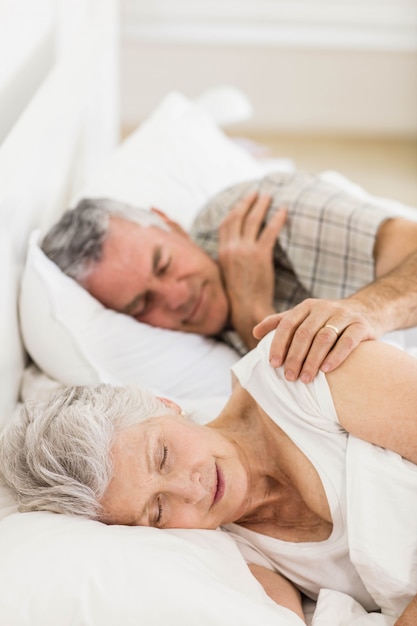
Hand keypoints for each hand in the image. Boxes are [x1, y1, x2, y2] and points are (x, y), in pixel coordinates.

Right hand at [218, 191, 286, 349]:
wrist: (246, 311)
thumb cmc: (239, 297)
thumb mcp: (228, 275)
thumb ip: (230, 259)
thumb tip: (236, 251)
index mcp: (221, 252)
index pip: (225, 224)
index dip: (234, 210)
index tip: (242, 201)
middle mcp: (231, 248)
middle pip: (238, 216)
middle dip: (247, 202)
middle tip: (257, 193)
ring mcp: (245, 251)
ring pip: (253, 220)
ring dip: (261, 206)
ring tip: (270, 197)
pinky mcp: (260, 256)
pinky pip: (270, 231)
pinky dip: (277, 219)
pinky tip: (284, 211)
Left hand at [253, 296, 379, 381]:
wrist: (368, 310)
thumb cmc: (328, 319)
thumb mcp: (304, 316)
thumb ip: (280, 322)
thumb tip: (254, 332)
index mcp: (306, 306)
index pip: (287, 324)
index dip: (278, 344)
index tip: (273, 364)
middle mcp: (324, 307)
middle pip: (304, 333)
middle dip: (294, 357)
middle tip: (289, 378)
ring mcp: (344, 315)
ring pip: (324, 338)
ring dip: (312, 360)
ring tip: (305, 379)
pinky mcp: (362, 325)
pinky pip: (347, 341)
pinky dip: (336, 356)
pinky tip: (327, 370)